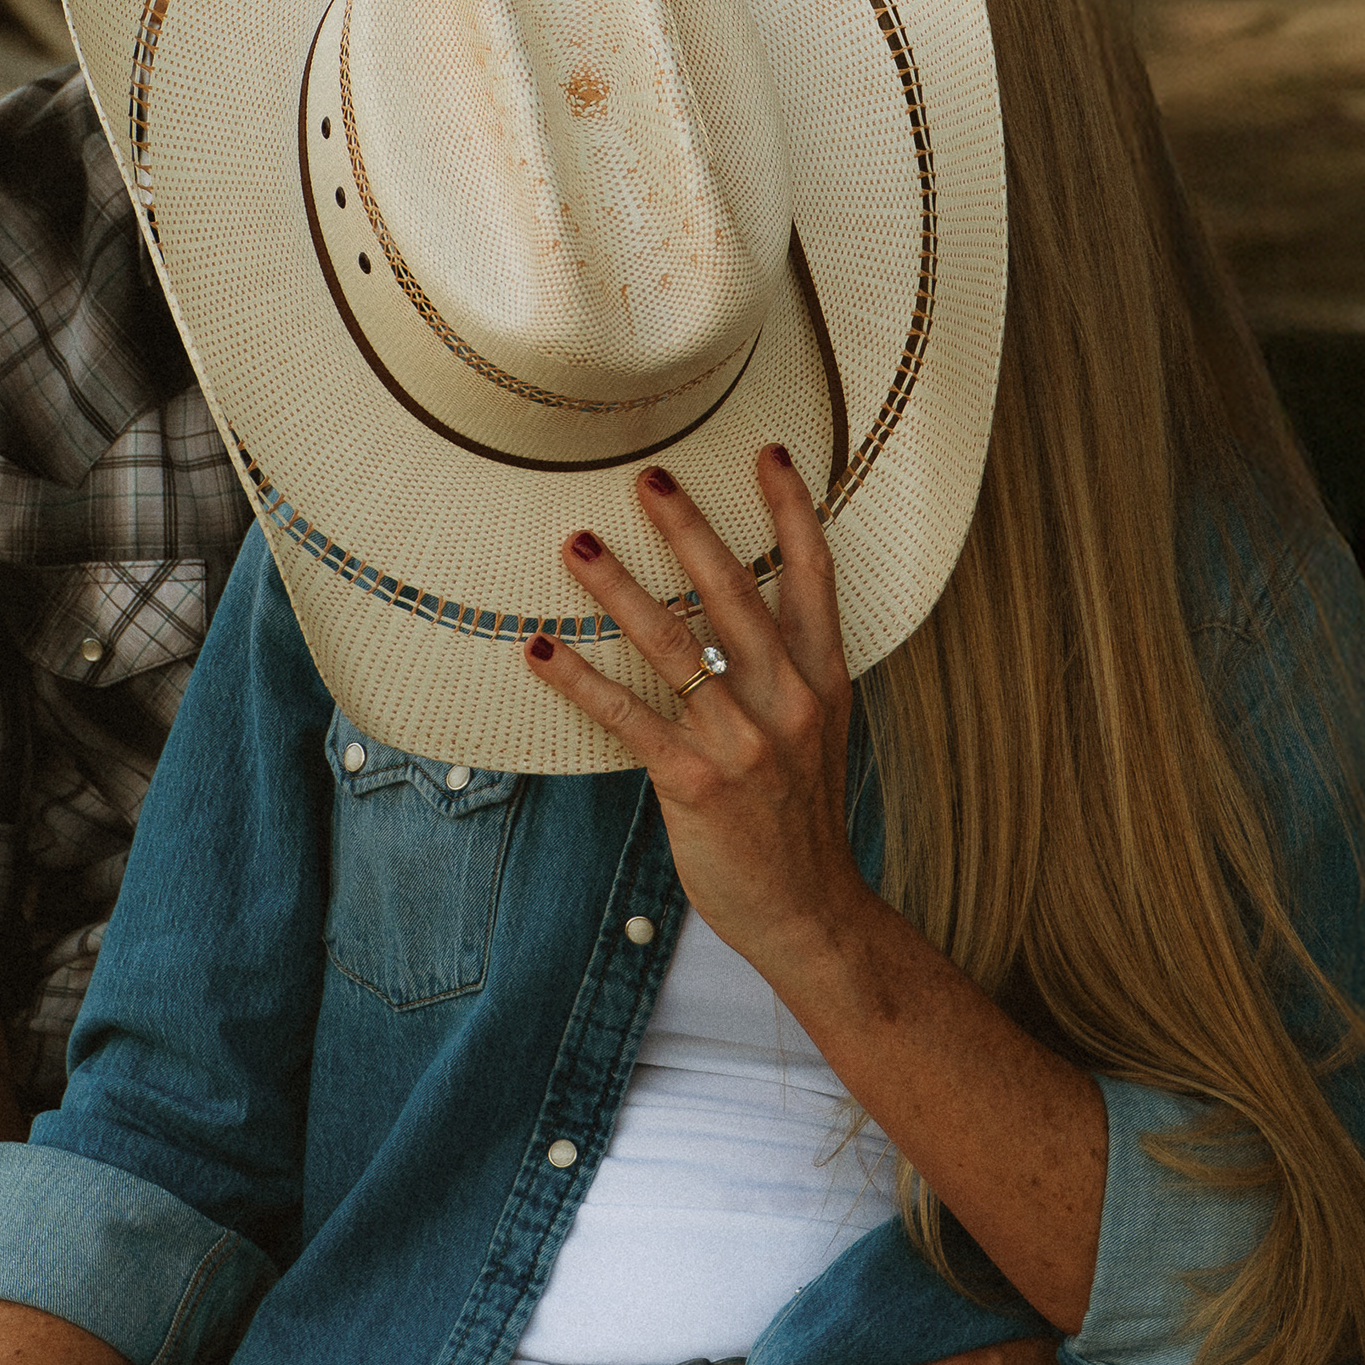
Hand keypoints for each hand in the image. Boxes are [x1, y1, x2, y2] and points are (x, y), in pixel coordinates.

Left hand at [529, 448, 866, 980]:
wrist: (810, 912)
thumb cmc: (800, 820)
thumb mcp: (817, 733)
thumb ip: (786, 673)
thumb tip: (730, 618)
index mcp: (823, 681)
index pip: (814, 578)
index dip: (793, 512)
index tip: (771, 453)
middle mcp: (787, 700)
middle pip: (734, 593)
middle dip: (689, 529)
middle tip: (649, 476)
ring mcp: (743, 742)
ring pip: (673, 644)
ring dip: (619, 588)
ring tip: (575, 543)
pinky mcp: (696, 783)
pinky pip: (629, 718)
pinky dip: (580, 680)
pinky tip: (541, 649)